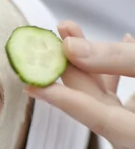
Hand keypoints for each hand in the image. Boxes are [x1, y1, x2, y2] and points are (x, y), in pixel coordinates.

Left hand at [26, 21, 134, 148]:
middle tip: (53, 35)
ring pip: (106, 102)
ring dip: (91, 66)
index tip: (29, 84)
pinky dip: (114, 79)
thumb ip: (119, 60)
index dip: (62, 98)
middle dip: (72, 66)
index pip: (95, 117)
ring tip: (70, 31)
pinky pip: (120, 105)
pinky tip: (118, 44)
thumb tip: (70, 48)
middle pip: (97, 103)